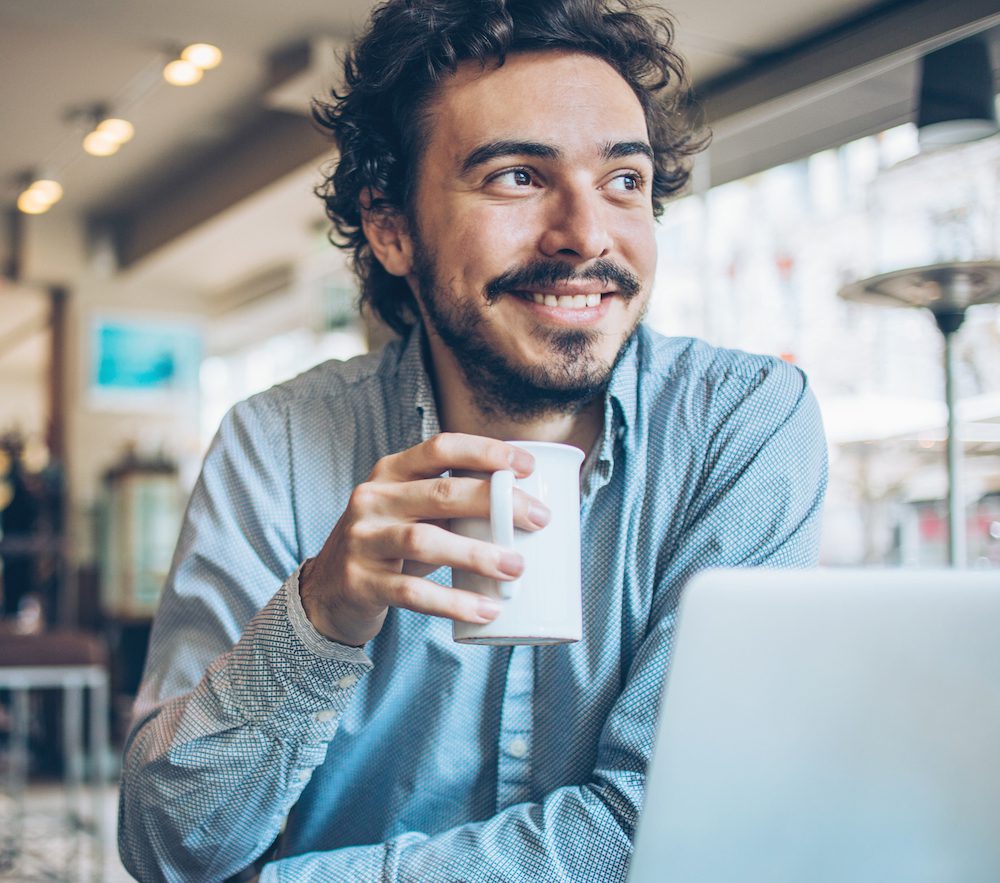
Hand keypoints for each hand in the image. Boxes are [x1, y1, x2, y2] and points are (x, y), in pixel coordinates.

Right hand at [299, 433, 549, 645]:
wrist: (327, 590)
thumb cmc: (389, 545)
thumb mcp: (411, 511)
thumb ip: (452, 502)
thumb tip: (524, 505)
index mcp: (390, 472)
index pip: (441, 447)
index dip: (486, 452)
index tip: (527, 466)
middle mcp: (373, 499)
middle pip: (441, 493)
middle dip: (496, 504)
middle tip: (540, 519)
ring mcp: (363, 540)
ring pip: (426, 542)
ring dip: (477, 554)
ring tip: (516, 567)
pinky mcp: (361, 583)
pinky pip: (413, 594)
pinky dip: (453, 602)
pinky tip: (486, 609)